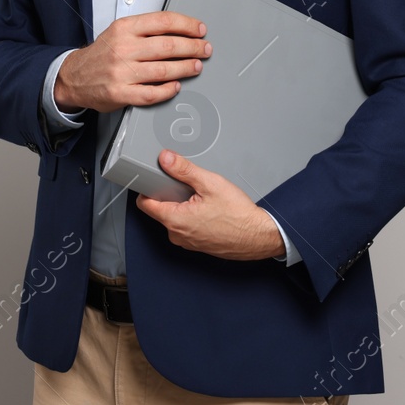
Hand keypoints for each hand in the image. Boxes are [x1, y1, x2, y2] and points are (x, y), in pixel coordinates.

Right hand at [53, 11, 210, 114]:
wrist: (74, 76)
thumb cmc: (102, 54)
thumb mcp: (118, 31)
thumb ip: (145, 29)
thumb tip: (180, 30)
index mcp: (124, 28)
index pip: (163, 21)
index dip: (187, 25)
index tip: (200, 30)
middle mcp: (123, 49)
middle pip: (168, 46)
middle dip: (193, 47)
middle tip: (204, 49)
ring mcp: (121, 73)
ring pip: (164, 70)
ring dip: (186, 68)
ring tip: (196, 66)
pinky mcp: (120, 93)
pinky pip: (152, 93)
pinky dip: (168, 90)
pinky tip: (176, 86)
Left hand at [134, 149, 285, 260]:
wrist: (260, 236)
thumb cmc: (239, 215)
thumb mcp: (210, 183)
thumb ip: (184, 169)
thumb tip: (166, 159)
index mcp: (175, 220)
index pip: (144, 203)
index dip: (147, 187)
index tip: (154, 178)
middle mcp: (177, 235)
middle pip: (160, 209)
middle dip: (170, 195)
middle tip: (188, 187)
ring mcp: (187, 242)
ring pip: (174, 218)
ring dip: (182, 206)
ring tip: (202, 199)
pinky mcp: (197, 245)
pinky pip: (186, 227)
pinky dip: (192, 217)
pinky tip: (209, 210)